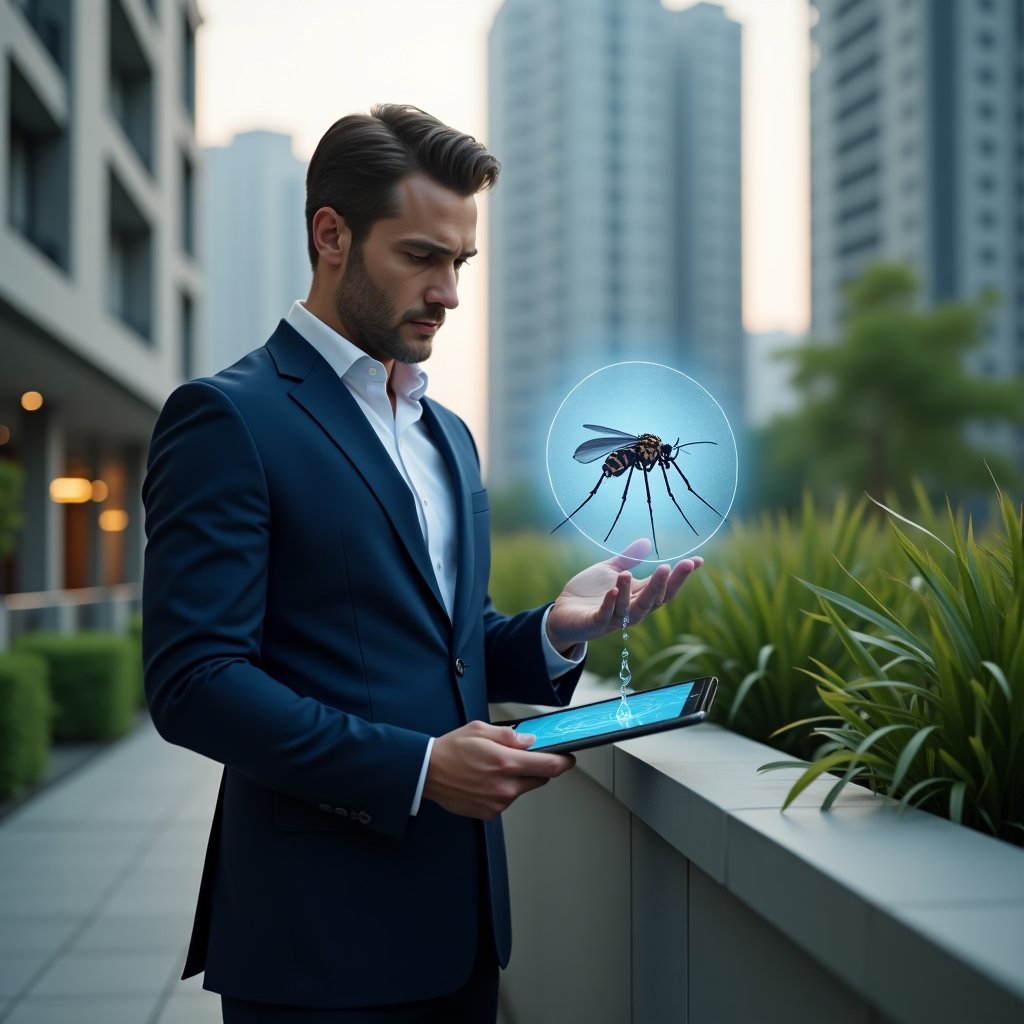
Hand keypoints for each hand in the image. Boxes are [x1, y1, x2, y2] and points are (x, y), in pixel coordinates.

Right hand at [423, 721, 574, 818]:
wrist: (427, 773)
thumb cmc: (451, 750)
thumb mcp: (481, 730)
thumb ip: (509, 736)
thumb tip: (530, 741)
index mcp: (505, 762)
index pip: (549, 765)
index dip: (564, 762)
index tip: (569, 758)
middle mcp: (505, 786)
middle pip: (540, 778)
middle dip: (538, 767)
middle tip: (525, 757)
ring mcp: (498, 802)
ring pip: (522, 789)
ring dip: (518, 779)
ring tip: (495, 767)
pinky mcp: (490, 812)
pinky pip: (507, 799)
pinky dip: (504, 789)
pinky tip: (486, 780)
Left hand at [545, 538, 702, 652]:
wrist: (562, 613)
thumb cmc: (589, 593)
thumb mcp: (610, 571)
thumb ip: (628, 559)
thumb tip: (647, 541)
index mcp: (637, 595)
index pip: (665, 587)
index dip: (681, 576)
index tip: (697, 561)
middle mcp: (631, 609)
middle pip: (655, 599)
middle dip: (666, 584)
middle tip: (676, 566)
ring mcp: (614, 618)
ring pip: (632, 609)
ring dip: (633, 592)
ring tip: (630, 573)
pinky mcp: (595, 623)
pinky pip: (606, 615)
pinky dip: (611, 604)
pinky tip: (613, 590)